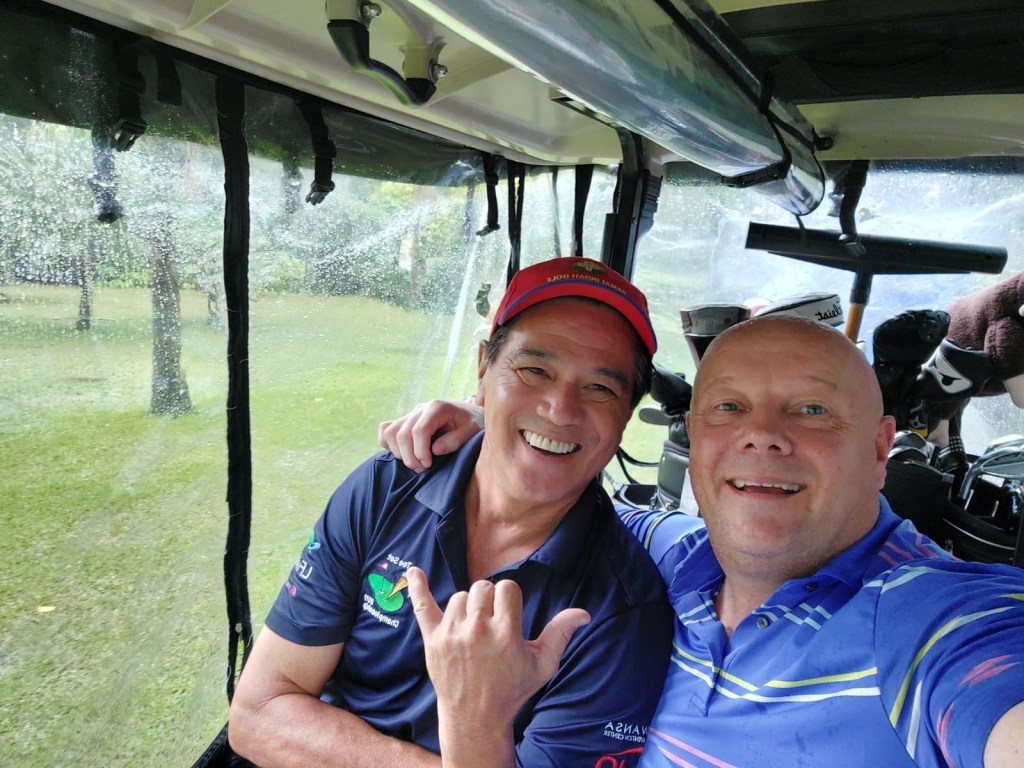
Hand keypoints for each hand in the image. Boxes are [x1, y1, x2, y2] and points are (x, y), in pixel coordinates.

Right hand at [378, 399, 484, 471]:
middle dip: (410, 457)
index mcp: (437, 407)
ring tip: (416, 463)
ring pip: (390, 432)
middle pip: (402, 434)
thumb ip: (456, 440)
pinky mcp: (406, 421)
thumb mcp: (473, 431)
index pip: (418, 430)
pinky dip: (389, 444)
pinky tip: (405, 453)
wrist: (473, 416)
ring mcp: (411, 414)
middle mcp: (421, 408)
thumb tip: (434, 450)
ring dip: (399, 453)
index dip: (420, 451)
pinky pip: (386, 430)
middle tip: (423, 468)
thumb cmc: (475, 424)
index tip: (429, 465)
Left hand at [406, 567, 589, 766]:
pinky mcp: (432, 639)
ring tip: (473, 629)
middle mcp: (477, 630)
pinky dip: (417, 587)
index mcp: (505, 633)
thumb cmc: (512, 690)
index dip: (511, 598)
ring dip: (467, 606)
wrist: (475, 719)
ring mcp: (452, 634)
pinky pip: (422, 606)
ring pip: (460, 596)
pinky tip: (414, 572)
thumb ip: (560, 634)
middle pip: (483, 588)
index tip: (510, 613)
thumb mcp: (542, 666)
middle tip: (492, 623)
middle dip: (490, 600)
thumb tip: (584, 613)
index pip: (507, 588)